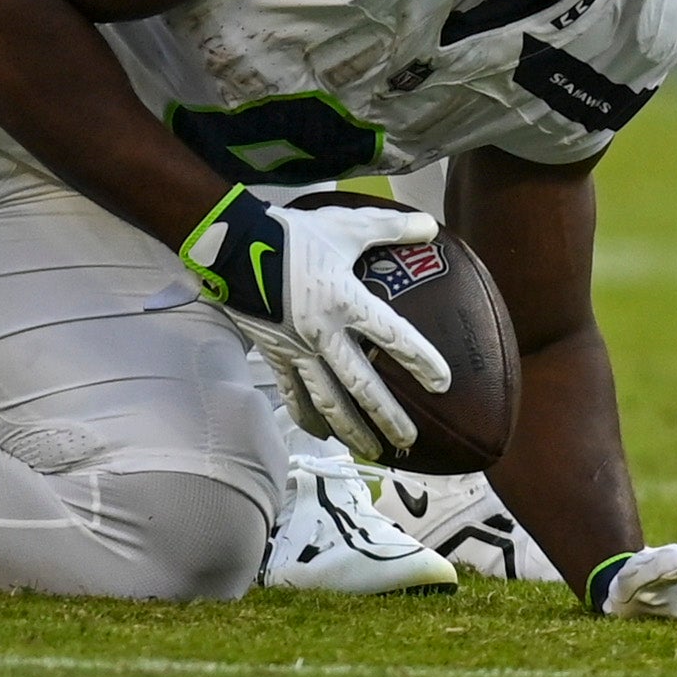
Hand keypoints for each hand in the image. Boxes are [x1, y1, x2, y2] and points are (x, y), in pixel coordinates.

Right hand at [178, 185, 447, 460]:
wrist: (234, 247)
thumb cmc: (293, 235)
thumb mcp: (347, 226)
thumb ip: (392, 228)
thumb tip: (432, 227)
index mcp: (346, 301)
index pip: (393, 336)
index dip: (420, 360)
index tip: (443, 383)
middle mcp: (323, 334)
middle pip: (361, 385)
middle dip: (388, 415)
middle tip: (410, 440)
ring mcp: (296, 350)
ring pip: (328, 400)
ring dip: (351, 428)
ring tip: (373, 450)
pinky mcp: (274, 355)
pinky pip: (293, 395)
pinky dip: (308, 418)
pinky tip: (323, 435)